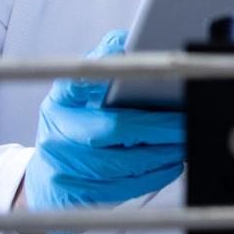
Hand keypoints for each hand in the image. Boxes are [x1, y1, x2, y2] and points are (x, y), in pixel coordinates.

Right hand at [22, 30, 184, 233]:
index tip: (130, 55)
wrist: (47, 179)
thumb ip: (105, 68)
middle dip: (157, 126)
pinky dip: (152, 176)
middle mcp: (56, 129)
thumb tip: (128, 39)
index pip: (79, 79)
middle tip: (186, 121)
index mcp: (61, 99)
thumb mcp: (83, 96)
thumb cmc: (78, 128)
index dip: (104, 67)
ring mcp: (60, 165)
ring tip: (185, 142)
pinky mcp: (72, 194)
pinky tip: (172, 164)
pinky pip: (120, 188)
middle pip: (111, 129)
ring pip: (119, 163)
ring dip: (160, 154)